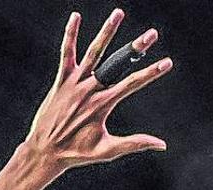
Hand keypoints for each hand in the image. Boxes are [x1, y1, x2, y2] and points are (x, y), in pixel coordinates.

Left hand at [24, 9, 172, 172]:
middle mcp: (90, 90)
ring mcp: (75, 83)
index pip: (132, 84)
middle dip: (136, 48)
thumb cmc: (77, 153)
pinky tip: (75, 16)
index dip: (151, 72)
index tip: (168, 62)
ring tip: (118, 12)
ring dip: (107, 32)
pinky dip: (70, 35)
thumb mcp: (107, 151)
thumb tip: (162, 145)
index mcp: (103, 104)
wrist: (44, 151)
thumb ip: (134, 143)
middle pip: (117, 63)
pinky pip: (66, 54)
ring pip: (94, 52)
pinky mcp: (61, 80)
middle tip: (152, 33)